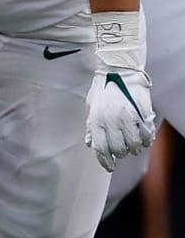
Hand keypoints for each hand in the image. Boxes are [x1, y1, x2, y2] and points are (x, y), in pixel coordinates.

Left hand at [86, 10, 157, 170]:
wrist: (118, 70)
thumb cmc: (103, 88)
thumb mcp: (91, 107)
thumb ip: (91, 126)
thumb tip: (90, 143)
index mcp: (97, 120)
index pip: (100, 148)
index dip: (105, 161)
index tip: (109, 167)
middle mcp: (112, 121)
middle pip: (118, 148)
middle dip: (120, 153)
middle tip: (122, 150)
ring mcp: (128, 117)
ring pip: (134, 144)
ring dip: (134, 148)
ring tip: (133, 146)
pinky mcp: (142, 112)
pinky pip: (146, 133)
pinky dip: (146, 139)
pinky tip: (145, 139)